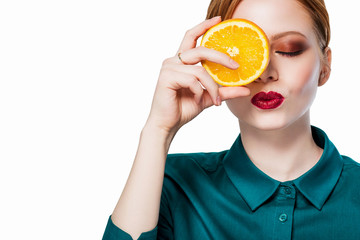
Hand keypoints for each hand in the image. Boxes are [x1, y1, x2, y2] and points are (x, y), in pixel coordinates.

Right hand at [146, 16, 249, 135]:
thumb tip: (246, 89)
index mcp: (181, 61)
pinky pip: (193, 80)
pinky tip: (198, 101)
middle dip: (221, 57)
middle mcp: (173, 61)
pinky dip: (200, 92)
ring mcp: (169, 68)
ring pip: (200, 70)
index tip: (219, 20)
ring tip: (216, 100)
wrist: (167, 125)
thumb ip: (225, 91)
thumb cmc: (183, 108)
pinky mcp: (167, 78)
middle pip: (201, 49)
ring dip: (212, 86)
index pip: (191, 37)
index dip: (204, 26)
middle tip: (236, 66)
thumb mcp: (208, 97)